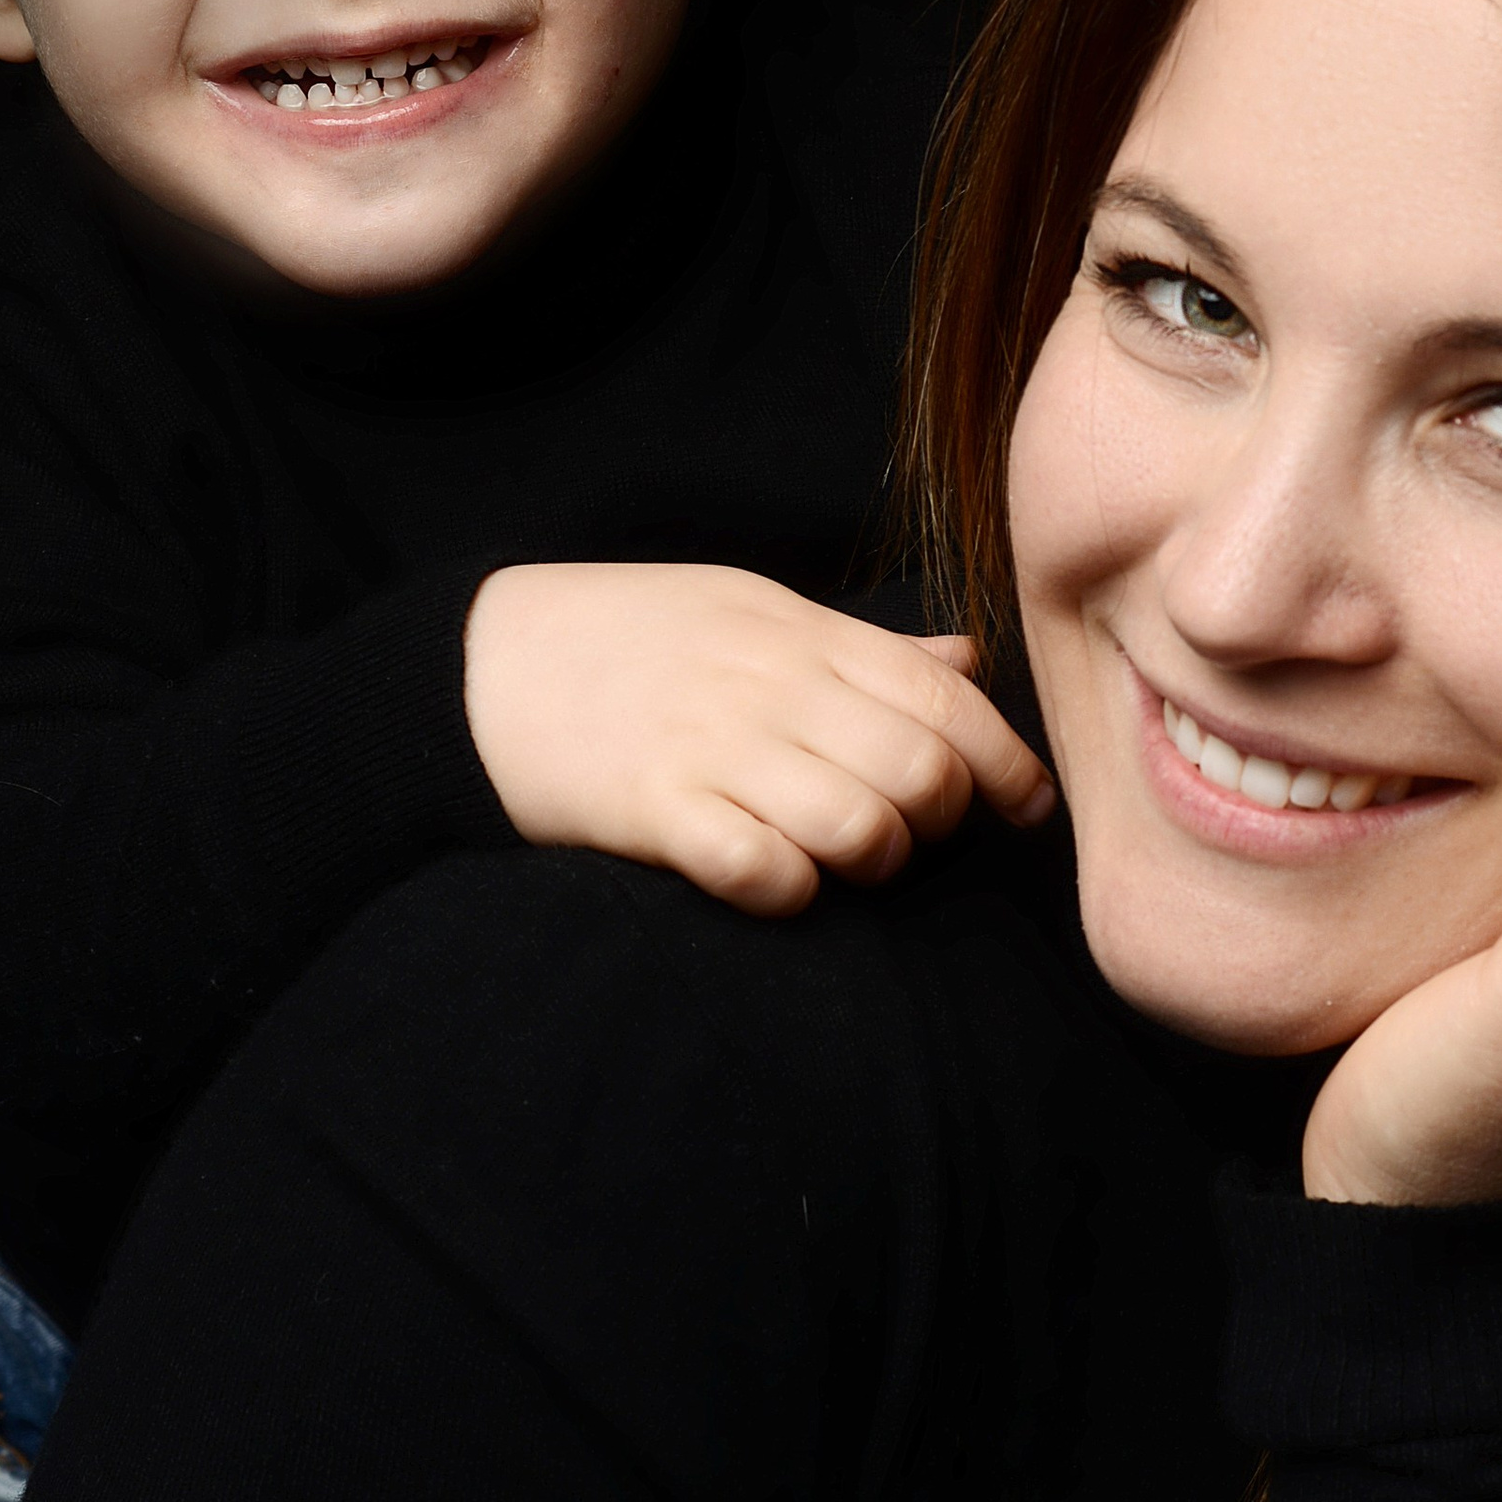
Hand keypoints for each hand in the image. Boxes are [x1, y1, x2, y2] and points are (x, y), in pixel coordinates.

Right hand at [463, 561, 1054, 915]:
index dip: (1005, 759)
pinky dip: (788, 890)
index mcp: (798, 631)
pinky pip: (761, 869)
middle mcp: (767, 685)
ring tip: (840, 860)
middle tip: (911, 837)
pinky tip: (774, 880)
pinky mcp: (651, 810)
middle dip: (940, 821)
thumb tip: (967, 658)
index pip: (945, 693)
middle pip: (920, 769)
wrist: (476, 664)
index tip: (1025, 808)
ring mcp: (709, 747)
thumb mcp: (746, 611)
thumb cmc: (627, 640)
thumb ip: (859, 644)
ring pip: (858, 826)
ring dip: (870, 861)